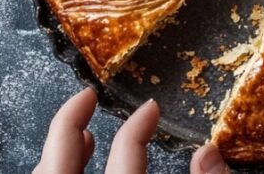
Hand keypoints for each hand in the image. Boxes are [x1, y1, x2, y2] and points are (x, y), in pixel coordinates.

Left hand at [34, 88, 229, 173]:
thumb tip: (209, 152)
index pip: (126, 158)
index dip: (138, 129)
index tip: (151, 108)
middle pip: (58, 163)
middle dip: (66, 123)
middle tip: (85, 96)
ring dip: (59, 150)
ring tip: (82, 135)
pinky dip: (54, 172)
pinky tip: (68, 170)